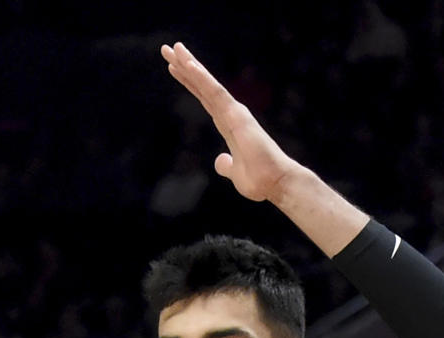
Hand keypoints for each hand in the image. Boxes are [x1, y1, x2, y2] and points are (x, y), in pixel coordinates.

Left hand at [161, 42, 296, 203]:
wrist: (276, 183)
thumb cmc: (260, 180)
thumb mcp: (235, 173)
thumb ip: (226, 165)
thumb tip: (219, 161)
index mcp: (228, 124)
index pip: (205, 98)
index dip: (190, 83)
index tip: (174, 68)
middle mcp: (231, 113)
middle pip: (203, 86)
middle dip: (185, 67)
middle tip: (167, 49)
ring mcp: (234, 112)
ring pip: (207, 84)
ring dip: (191, 65)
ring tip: (174, 48)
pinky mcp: (237, 116)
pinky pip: (216, 94)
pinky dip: (203, 79)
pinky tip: (190, 67)